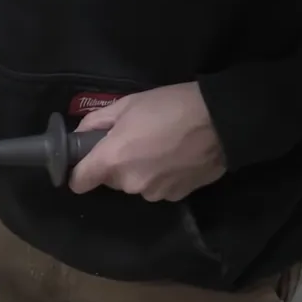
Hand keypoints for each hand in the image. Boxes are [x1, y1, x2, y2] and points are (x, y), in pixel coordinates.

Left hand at [68, 82, 225, 201]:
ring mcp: (153, 193)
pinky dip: (161, 176)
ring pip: (135, 184)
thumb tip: (80, 135)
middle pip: (110, 180)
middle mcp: (128, 183)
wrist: (222, 121)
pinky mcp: (175, 197)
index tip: (86, 163)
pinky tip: (176, 157)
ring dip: (140, 171)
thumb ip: (96, 122)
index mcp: (111, 160)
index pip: (79, 183)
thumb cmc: (170, 107)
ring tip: (160, 147)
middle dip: (116, 164)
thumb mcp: (127, 104)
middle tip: (134, 140)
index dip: (79, 173)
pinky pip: (157, 188)